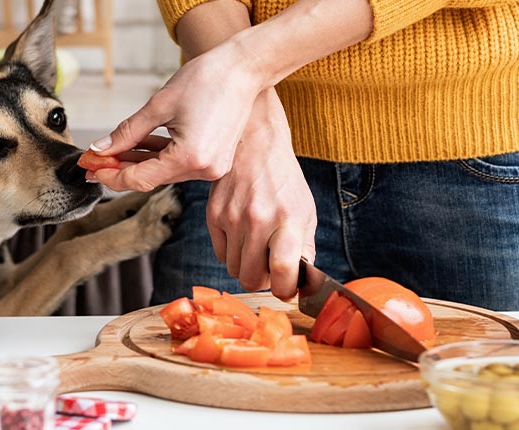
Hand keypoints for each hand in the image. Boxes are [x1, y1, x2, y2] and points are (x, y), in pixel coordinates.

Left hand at [88, 41, 266, 191]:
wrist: (244, 69)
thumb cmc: (208, 79)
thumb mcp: (159, 105)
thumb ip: (127, 132)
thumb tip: (101, 149)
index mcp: (190, 158)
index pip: (140, 179)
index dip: (111, 175)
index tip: (91, 167)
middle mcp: (204, 169)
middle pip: (152, 178)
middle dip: (121, 169)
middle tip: (95, 161)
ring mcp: (212, 167)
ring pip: (164, 172)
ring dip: (139, 162)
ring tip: (113, 152)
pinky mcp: (215, 159)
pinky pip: (179, 164)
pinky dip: (159, 156)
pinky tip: (139, 147)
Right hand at [208, 88, 315, 299]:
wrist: (255, 144)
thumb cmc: (284, 180)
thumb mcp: (305, 210)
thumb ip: (304, 247)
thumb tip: (300, 281)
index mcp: (287, 220)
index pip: (283, 271)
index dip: (285, 290)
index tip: (287, 288)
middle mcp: (258, 220)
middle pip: (252, 279)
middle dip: (263, 281)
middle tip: (270, 268)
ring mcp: (232, 218)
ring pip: (234, 270)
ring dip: (247, 266)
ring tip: (258, 248)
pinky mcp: (213, 215)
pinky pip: (221, 254)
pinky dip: (232, 253)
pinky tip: (243, 235)